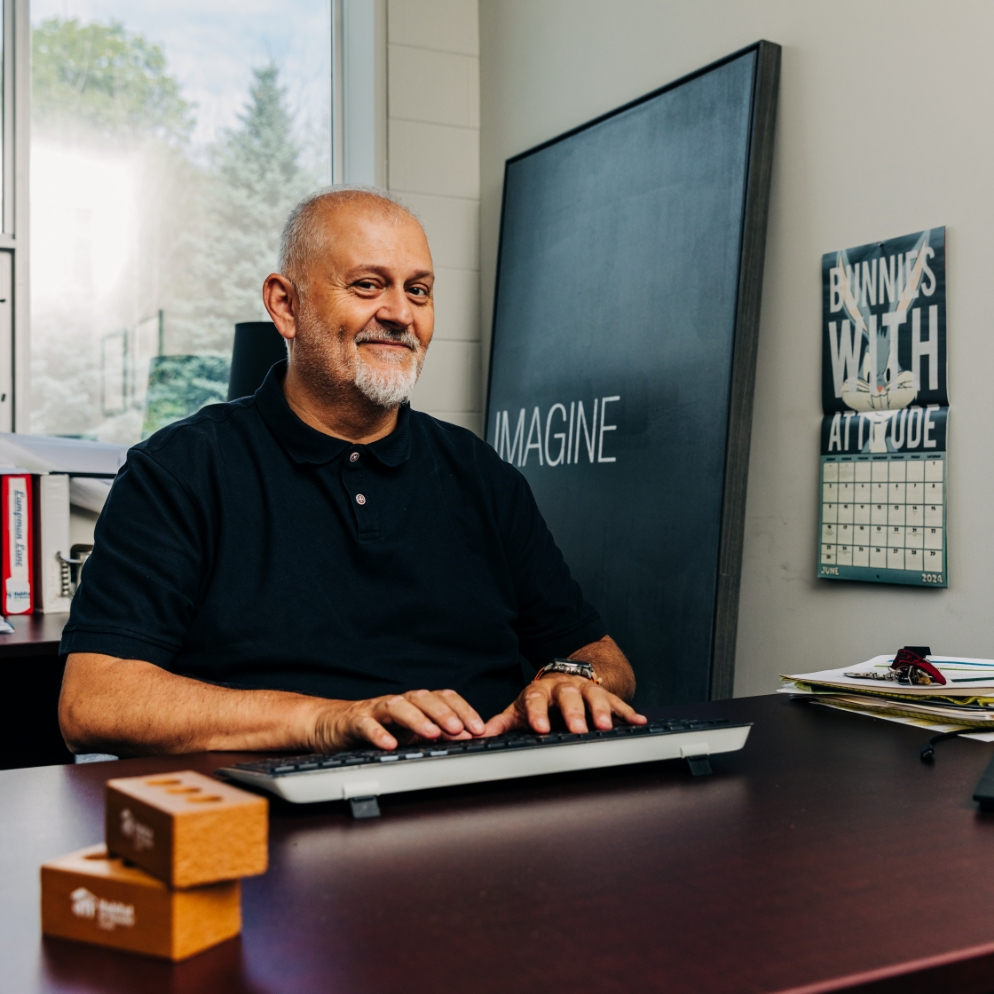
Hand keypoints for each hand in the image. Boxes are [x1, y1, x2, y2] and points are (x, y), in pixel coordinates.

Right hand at [310, 689, 485, 751]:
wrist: (327, 724)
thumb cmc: (371, 728)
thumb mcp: (405, 734)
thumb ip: (431, 735)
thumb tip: (464, 740)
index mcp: (413, 704)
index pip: (443, 698)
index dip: (463, 710)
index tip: (479, 728)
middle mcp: (397, 703)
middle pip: (423, 699)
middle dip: (445, 713)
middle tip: (461, 729)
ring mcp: (374, 710)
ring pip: (397, 706)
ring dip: (417, 719)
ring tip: (432, 734)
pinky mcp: (353, 722)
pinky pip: (366, 725)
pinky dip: (378, 733)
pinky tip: (390, 744)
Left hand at [483, 674, 646, 736]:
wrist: (567, 675)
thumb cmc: (541, 699)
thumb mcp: (520, 708)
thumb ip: (503, 722)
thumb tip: (480, 735)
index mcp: (539, 690)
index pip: (536, 699)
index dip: (537, 714)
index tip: (539, 728)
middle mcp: (563, 686)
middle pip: (568, 696)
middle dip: (574, 713)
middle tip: (578, 729)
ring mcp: (585, 688)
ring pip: (594, 696)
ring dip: (601, 711)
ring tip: (606, 727)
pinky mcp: (604, 693)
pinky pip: (618, 702)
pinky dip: (628, 712)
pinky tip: (639, 721)